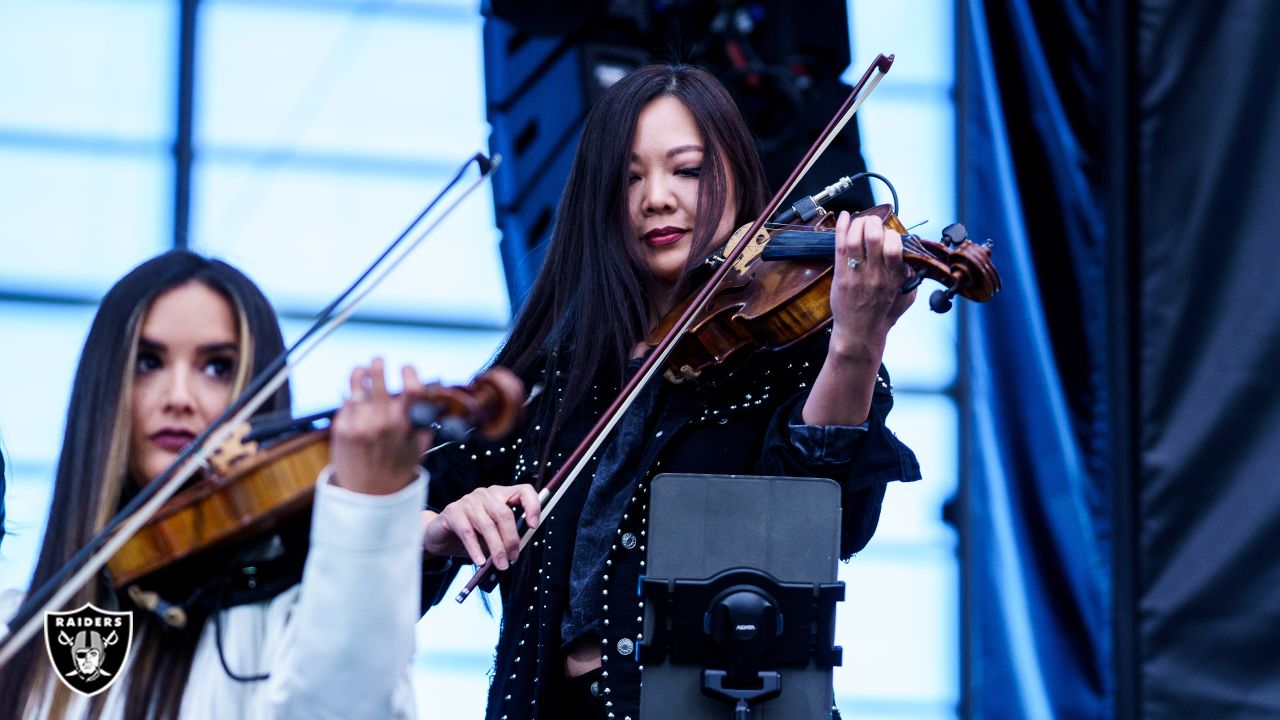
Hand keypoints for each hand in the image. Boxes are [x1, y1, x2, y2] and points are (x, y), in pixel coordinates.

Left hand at [329, 358, 432, 495]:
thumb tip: (435, 393)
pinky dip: (351, 397)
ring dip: (360, 373)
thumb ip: (425, 419)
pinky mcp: (343, 428)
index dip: (409, 372)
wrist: (369, 494)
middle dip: (378, 364)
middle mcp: (384, 422)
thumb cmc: (396, 467)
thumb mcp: (419, 446)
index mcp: (407, 426)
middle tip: (378, 360)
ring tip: (362, 370)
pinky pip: (347, 403)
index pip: (412, 388)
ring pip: (358, 385)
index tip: (405, 367)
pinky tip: (354, 399)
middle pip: (379, 378)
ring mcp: (361, 424)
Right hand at [422, 484, 540, 569]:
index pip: (523, 491)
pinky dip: (476, 550)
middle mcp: (485, 495)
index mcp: (500, 495)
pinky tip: (480, 561)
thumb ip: (506, 536)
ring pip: (487, 525)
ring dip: (496, 549)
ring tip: (500, 564)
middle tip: (513, 557)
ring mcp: (468, 501)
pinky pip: (468, 533)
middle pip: (504, 513)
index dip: (532, 506)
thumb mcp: (493, 535)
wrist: (439, 536)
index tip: (533, 526)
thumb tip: (518, 549)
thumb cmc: (470, 534)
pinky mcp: (452, 512)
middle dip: (511, 539)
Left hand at [828, 211, 916, 357]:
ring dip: (857, 224)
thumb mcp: (907, 295)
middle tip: (872, 223)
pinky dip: (841, 227)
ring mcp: (857, 274)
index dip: (891, 232)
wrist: (860, 333)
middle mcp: (876, 274)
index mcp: (895, 276)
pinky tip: (843, 216)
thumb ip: (911, 275)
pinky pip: (839, 246)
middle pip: (874, 236)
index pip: (895, 245)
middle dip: (874, 222)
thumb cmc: (883, 314)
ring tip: (860, 222)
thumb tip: (914, 256)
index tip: (888, 233)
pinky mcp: (841, 275)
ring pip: (854, 239)